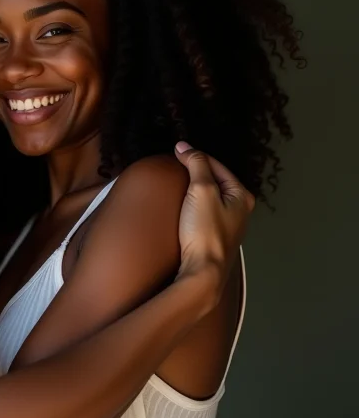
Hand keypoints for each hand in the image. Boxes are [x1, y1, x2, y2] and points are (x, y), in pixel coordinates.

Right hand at [174, 142, 254, 285]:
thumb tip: (185, 147)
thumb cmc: (205, 231)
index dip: (195, 156)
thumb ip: (196, 165)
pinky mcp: (216, 237)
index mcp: (242, 195)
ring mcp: (229, 224)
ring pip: (211, 197)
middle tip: (176, 165)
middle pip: (216, 180)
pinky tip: (184, 208)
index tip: (176, 151)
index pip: (216, 165)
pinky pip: (206, 212)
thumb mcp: (201, 190)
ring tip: (178, 183)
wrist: (203, 270)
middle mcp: (240, 209)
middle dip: (197, 171)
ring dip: (195, 189)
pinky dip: (195, 204)